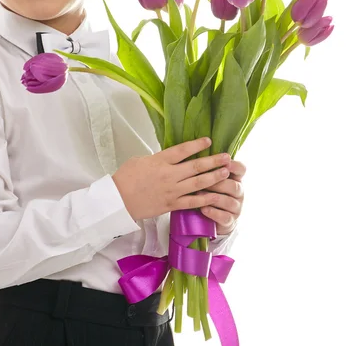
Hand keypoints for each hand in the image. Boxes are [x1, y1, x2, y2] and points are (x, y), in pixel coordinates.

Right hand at [113, 137, 231, 220]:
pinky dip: (205, 199)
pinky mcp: (171, 204)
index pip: (182, 150)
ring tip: (226, 173)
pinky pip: (192, 202)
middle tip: (228, 157)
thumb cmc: (125, 178)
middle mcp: (168, 174)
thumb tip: (170, 157)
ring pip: (198, 183)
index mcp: (159, 161)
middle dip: (214, 161)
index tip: (209, 140)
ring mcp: (171, 190)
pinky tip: (217, 196)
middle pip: (196, 166)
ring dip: (214, 177)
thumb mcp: (140, 160)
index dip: (197, 145)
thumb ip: (158, 158)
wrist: (117, 200)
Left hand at [199, 159, 245, 234]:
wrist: (211, 219)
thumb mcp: (209, 180)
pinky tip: (203, 209)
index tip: (224, 163)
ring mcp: (236, 208)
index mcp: (235, 179)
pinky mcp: (230, 222)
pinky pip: (225, 217)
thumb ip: (208, 169)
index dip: (234, 166)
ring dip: (214, 197)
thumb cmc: (208, 193)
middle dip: (219, 183)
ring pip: (229, 202)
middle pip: (234, 186)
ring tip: (199, 194)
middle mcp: (239, 193)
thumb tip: (198, 153)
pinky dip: (213, 213)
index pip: (241, 169)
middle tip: (203, 180)